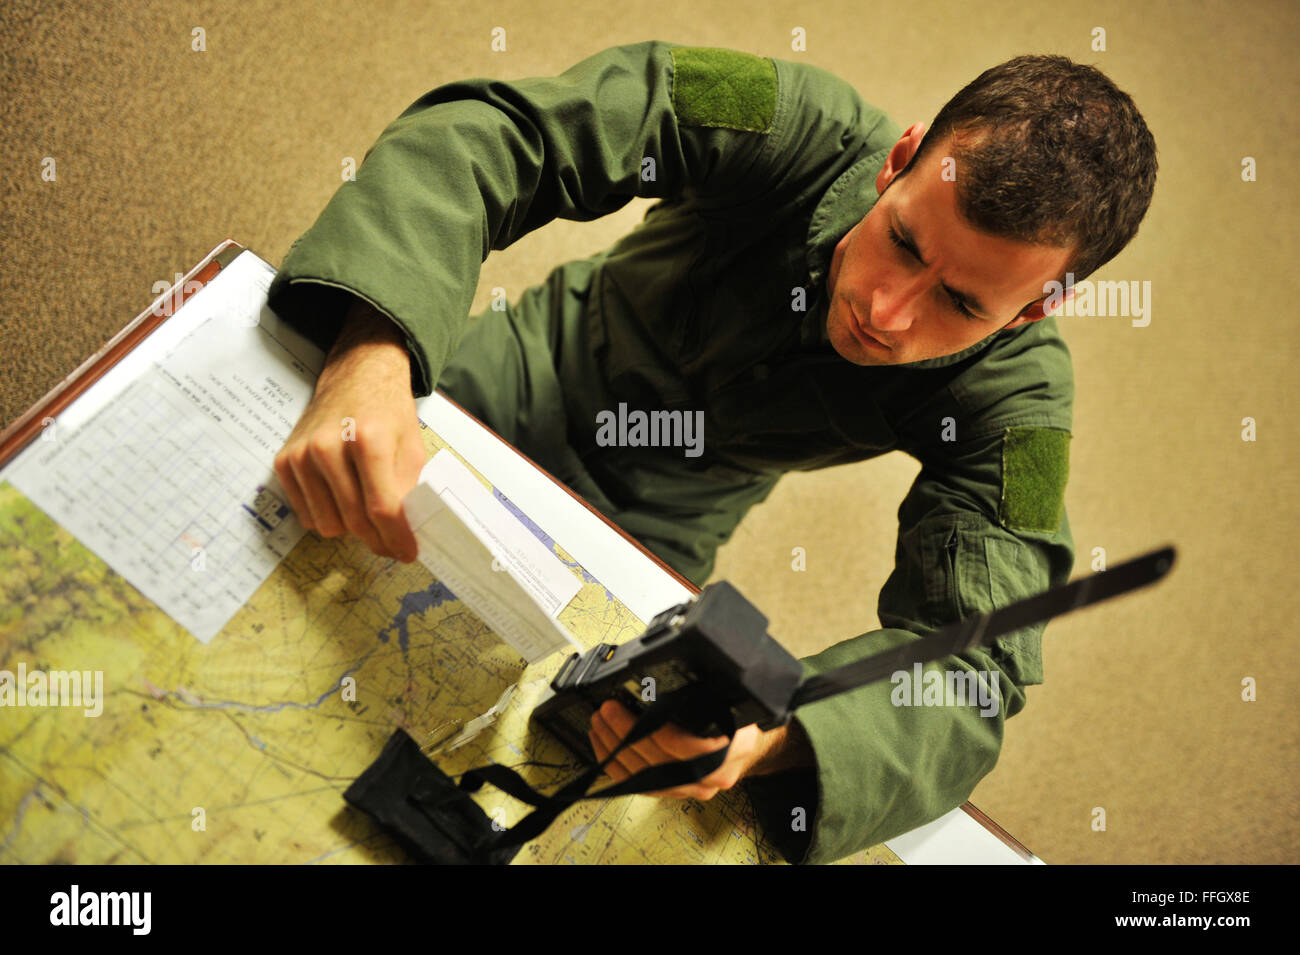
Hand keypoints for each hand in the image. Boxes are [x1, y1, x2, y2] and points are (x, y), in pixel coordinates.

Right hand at [273, 300, 425, 561]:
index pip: (381, 507)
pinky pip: (306, 514)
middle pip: (354, 520)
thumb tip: (405, 535)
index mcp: (367, 439)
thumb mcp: (411, 446)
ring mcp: (301, 455)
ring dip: (350, 528)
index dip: (396, 538)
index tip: (408, 554)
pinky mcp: (284, 462)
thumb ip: (408, 490)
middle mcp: (328, 446)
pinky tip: (341, 497)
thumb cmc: (387, 412)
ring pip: (327, 524)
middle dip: (377, 540)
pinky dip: (327, 515)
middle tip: (392, 545)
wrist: (355, 377)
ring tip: (366, 511)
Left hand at [588, 699, 776, 800]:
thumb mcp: (730, 693)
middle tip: (606, 711)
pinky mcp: (678, 793)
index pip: (687, 746)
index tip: (626, 707)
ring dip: (616, 751)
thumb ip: (707, 686)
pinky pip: (643, 787)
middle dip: (625, 735)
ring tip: (599, 725)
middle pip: (661, 763)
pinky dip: (620, 768)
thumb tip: (668, 663)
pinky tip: (605, 749)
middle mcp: (715, 774)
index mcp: (734, 746)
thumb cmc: (738, 715)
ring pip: (647, 778)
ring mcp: (696, 789)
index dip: (652, 729)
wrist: (749, 745)